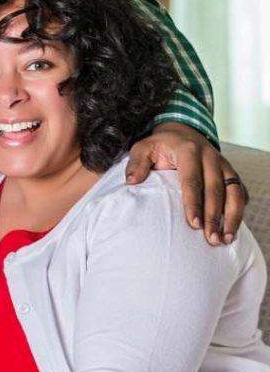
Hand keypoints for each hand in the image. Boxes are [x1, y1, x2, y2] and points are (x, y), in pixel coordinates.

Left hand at [126, 123, 245, 244]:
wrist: (182, 132)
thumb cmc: (160, 145)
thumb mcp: (143, 148)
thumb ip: (136, 163)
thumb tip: (131, 181)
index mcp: (188, 150)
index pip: (192, 180)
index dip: (193, 203)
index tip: (194, 224)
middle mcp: (210, 157)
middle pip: (215, 190)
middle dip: (214, 216)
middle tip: (211, 239)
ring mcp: (223, 165)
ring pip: (234, 191)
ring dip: (232, 216)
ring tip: (226, 238)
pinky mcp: (231, 172)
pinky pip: (240, 191)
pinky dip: (239, 209)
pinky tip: (233, 226)